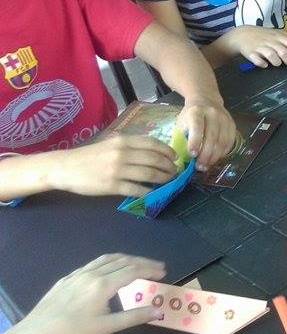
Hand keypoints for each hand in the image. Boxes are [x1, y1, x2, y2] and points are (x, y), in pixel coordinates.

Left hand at [14, 254, 164, 333]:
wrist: (38, 331)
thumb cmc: (74, 331)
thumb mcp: (107, 327)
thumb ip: (134, 317)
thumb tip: (158, 311)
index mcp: (103, 285)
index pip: (132, 271)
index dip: (150, 269)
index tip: (163, 272)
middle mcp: (92, 273)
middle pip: (123, 261)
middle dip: (142, 262)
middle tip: (157, 267)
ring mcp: (79, 273)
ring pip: (107, 259)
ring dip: (127, 258)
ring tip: (138, 263)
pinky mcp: (68, 277)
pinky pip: (94, 263)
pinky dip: (110, 262)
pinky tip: (111, 269)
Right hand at [50, 135, 178, 196]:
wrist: (65, 167)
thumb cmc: (89, 156)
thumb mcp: (110, 144)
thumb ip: (130, 146)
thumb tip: (153, 153)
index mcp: (123, 141)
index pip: (153, 143)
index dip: (167, 151)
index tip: (175, 157)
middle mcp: (122, 154)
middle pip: (155, 159)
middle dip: (169, 166)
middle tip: (175, 171)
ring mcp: (118, 170)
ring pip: (149, 174)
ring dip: (163, 178)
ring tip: (168, 180)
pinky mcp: (112, 186)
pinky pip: (137, 189)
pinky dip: (148, 190)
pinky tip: (152, 191)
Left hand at [177, 97, 236, 171]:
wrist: (206, 99)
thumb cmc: (191, 114)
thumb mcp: (183, 121)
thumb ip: (184, 137)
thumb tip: (186, 158)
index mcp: (196, 111)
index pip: (197, 127)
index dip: (195, 142)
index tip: (192, 155)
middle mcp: (212, 113)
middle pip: (211, 137)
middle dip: (205, 155)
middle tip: (200, 166)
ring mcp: (224, 118)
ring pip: (222, 142)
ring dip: (214, 157)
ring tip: (207, 165)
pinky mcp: (232, 124)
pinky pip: (230, 142)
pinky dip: (223, 153)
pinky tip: (215, 158)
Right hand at [226, 25, 286, 68]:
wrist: (242, 35)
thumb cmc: (264, 36)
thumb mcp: (279, 33)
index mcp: (279, 37)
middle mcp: (271, 41)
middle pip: (284, 52)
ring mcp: (260, 47)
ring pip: (272, 57)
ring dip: (277, 62)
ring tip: (276, 62)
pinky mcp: (251, 53)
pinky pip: (258, 61)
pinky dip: (262, 64)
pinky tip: (264, 63)